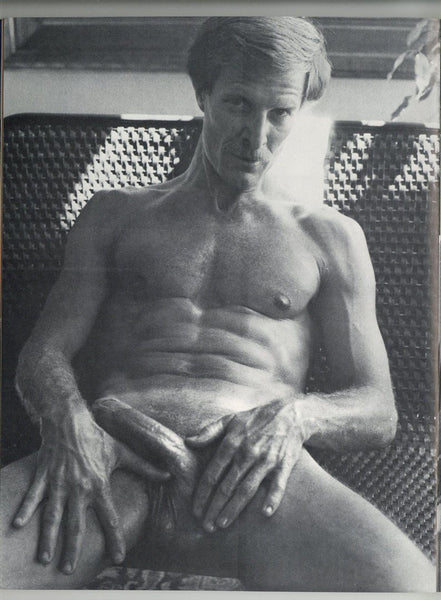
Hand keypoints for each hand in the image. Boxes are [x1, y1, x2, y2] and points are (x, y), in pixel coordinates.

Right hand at [12, 408, 168, 573]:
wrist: (70, 420)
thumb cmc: (97, 437)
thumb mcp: (122, 452)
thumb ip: (144, 466)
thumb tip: (167, 475)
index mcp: (99, 484)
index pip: (109, 516)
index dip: (114, 538)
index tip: (117, 557)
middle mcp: (79, 487)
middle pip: (76, 523)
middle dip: (72, 548)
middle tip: (68, 569)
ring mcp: (60, 483)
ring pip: (53, 515)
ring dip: (48, 537)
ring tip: (44, 558)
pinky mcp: (44, 476)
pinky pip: (33, 496)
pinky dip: (25, 510)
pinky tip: (17, 525)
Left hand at [185, 399, 303, 531]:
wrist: (290, 415)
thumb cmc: (256, 419)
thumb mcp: (230, 420)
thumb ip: (209, 431)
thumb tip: (188, 441)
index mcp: (232, 443)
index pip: (212, 472)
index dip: (202, 492)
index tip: (195, 509)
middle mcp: (247, 452)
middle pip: (227, 485)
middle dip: (214, 506)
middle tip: (206, 525)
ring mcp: (266, 460)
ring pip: (247, 488)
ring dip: (234, 508)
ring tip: (223, 524)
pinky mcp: (283, 464)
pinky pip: (278, 485)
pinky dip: (272, 498)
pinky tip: (265, 513)